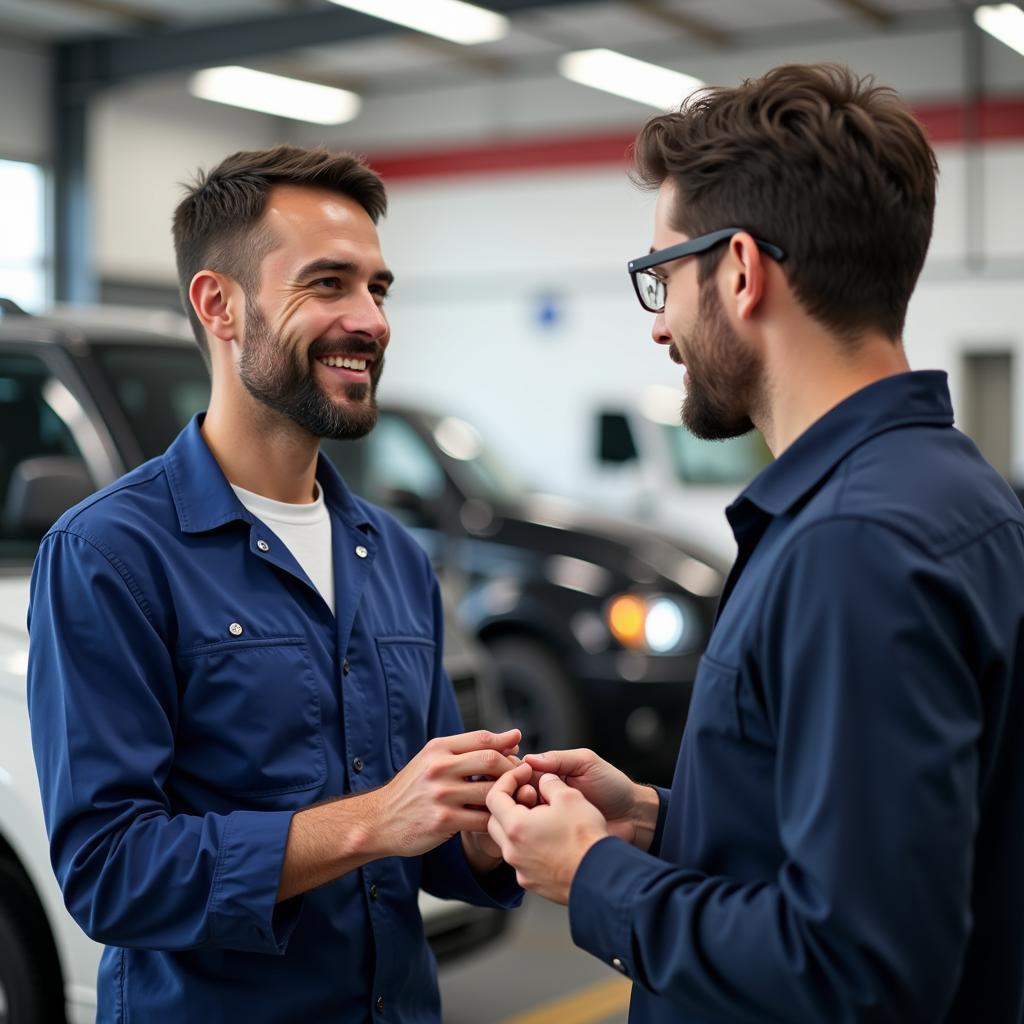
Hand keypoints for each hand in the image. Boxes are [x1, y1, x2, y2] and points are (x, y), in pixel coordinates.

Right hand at [370, 729, 520, 858]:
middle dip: (513, 769)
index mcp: (438, 748)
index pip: (482, 738)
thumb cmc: (414, 788)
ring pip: (491, 791)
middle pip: (491, 760)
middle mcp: (439, 767)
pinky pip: (482, 819)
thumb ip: (468, 748)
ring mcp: (441, 795)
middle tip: (522, 778)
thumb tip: (512, 738)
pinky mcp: (444, 821)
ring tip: (516, 800)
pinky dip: (496, 820)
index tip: (518, 751)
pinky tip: (499, 820)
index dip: (506, 743)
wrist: (379, 820)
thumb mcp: (432, 759)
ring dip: (509, 796)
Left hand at [486, 763, 607, 903]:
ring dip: (519, 825)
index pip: (494, 797)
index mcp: (516, 827)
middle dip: (508, 803)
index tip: (525, 773)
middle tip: (529, 793)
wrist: (601, 877)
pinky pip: (522, 859)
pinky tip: (549, 840)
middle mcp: (512, 851)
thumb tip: (544, 779)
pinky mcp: (532, 883)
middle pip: (495, 820)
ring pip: (508, 842)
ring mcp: (521, 870)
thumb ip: (550, 782)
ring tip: (542, 817)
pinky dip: (529, 845)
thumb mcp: (569, 796)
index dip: (508, 779)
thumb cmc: (585, 837)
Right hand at [521, 749, 653, 848]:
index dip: (516, 774)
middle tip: (529, 795)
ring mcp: (547, 820)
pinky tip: (535, 828)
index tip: (522, 777)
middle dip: (517, 794)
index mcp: (550, 775)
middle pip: (516, 795)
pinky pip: (533, 837)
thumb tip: (529, 758)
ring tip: (537, 809)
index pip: (521, 772)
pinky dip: (530, 831)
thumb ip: (559, 759)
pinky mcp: (553, 840)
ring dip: (523, 812)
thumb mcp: (587, 763)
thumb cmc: (613, 786)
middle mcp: (544, 797)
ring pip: (520, 816)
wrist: (633, 817)